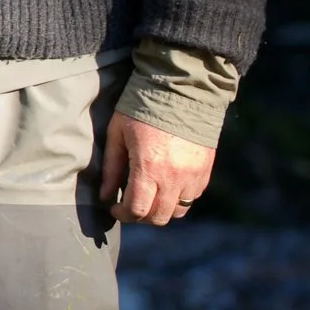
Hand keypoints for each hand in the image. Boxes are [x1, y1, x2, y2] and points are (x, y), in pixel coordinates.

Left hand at [99, 111, 215, 225]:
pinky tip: (166, 185)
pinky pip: (192, 198)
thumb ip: (111, 167)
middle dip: (141, 216)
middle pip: (158, 217)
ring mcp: (193, 177)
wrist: (181, 91)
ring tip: (149, 197)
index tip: (114, 208)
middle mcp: (174, 178)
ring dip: (161, 210)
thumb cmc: (142, 109)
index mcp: (148, 168)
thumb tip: (104, 195)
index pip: (137, 209)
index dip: (122, 214)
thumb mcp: (118, 134)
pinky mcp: (205, 172)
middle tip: (129, 205)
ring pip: (178, 212)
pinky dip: (178, 199)